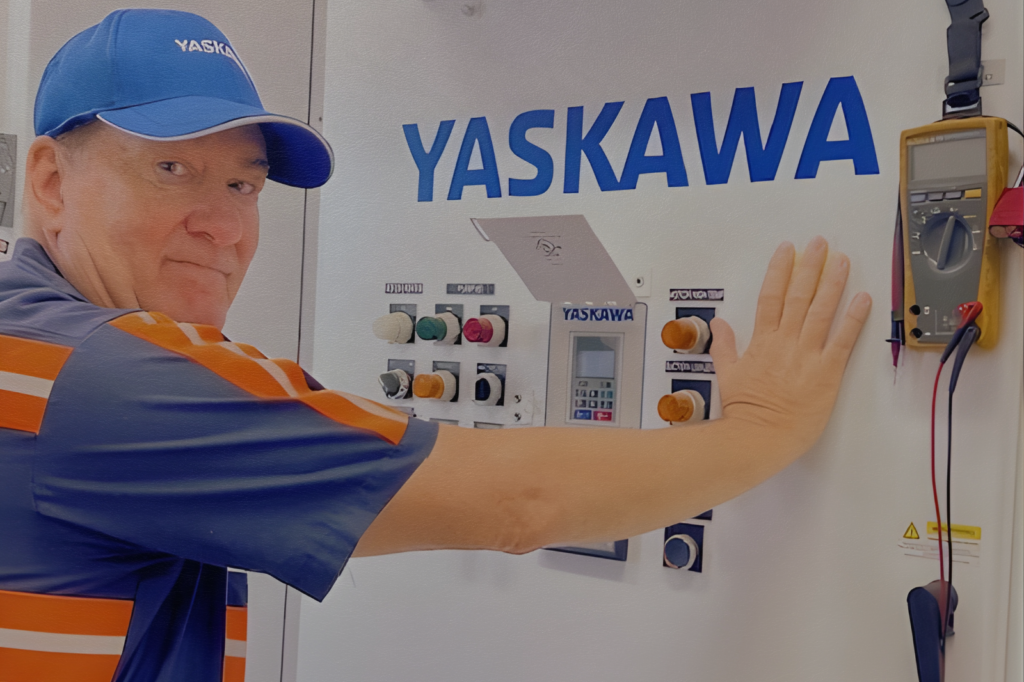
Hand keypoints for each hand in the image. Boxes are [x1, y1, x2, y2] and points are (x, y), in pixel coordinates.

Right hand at [709, 237, 870, 457]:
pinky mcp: (827, 372)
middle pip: (798, 296)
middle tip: (819, 244)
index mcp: (762, 342)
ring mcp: (807, 355)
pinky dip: (853, 318)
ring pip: (821, 310)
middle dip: (809, 267)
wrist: (759, 437)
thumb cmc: (744, 411)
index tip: (786, 251)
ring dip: (832, 283)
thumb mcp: (727, 374)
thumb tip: (719, 325)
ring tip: (842, 261)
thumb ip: (725, 346)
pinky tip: (862, 298)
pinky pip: (843, 340)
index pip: (771, 296)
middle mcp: (785, 342)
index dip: (779, 270)